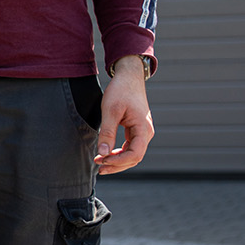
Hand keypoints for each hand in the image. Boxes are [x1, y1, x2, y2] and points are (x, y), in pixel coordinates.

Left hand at [94, 57, 153, 174]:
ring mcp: (142, 132)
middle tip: (98, 167)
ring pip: (132, 154)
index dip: (118, 162)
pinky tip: (106, 154)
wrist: (128, 77)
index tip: (102, 160)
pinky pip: (130, 147)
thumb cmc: (121, 90)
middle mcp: (146, 133)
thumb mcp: (110, 111)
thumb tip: (103, 153)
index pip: (134, 155)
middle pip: (134, 158)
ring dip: (117, 161)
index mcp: (143, 129)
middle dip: (116, 165)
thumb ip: (107, 133)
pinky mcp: (136, 130)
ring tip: (100, 163)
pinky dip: (118, 153)